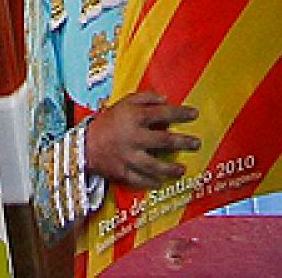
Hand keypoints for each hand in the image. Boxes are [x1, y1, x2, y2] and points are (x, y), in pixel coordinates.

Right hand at [84, 92, 199, 187]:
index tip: (195, 114)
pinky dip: (152, 182)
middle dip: (183, 142)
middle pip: (163, 141)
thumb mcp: (124, 102)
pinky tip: (161, 181)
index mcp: (133, 117)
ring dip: (171, 169)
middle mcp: (132, 137)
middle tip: (196, 143)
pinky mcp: (122, 172)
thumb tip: (166, 99)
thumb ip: (145, 98)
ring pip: (154, 165)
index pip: (162, 113)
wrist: (85, 144)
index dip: (180, 113)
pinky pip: (140, 180)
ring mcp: (127, 157)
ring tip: (182, 170)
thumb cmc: (109, 121)